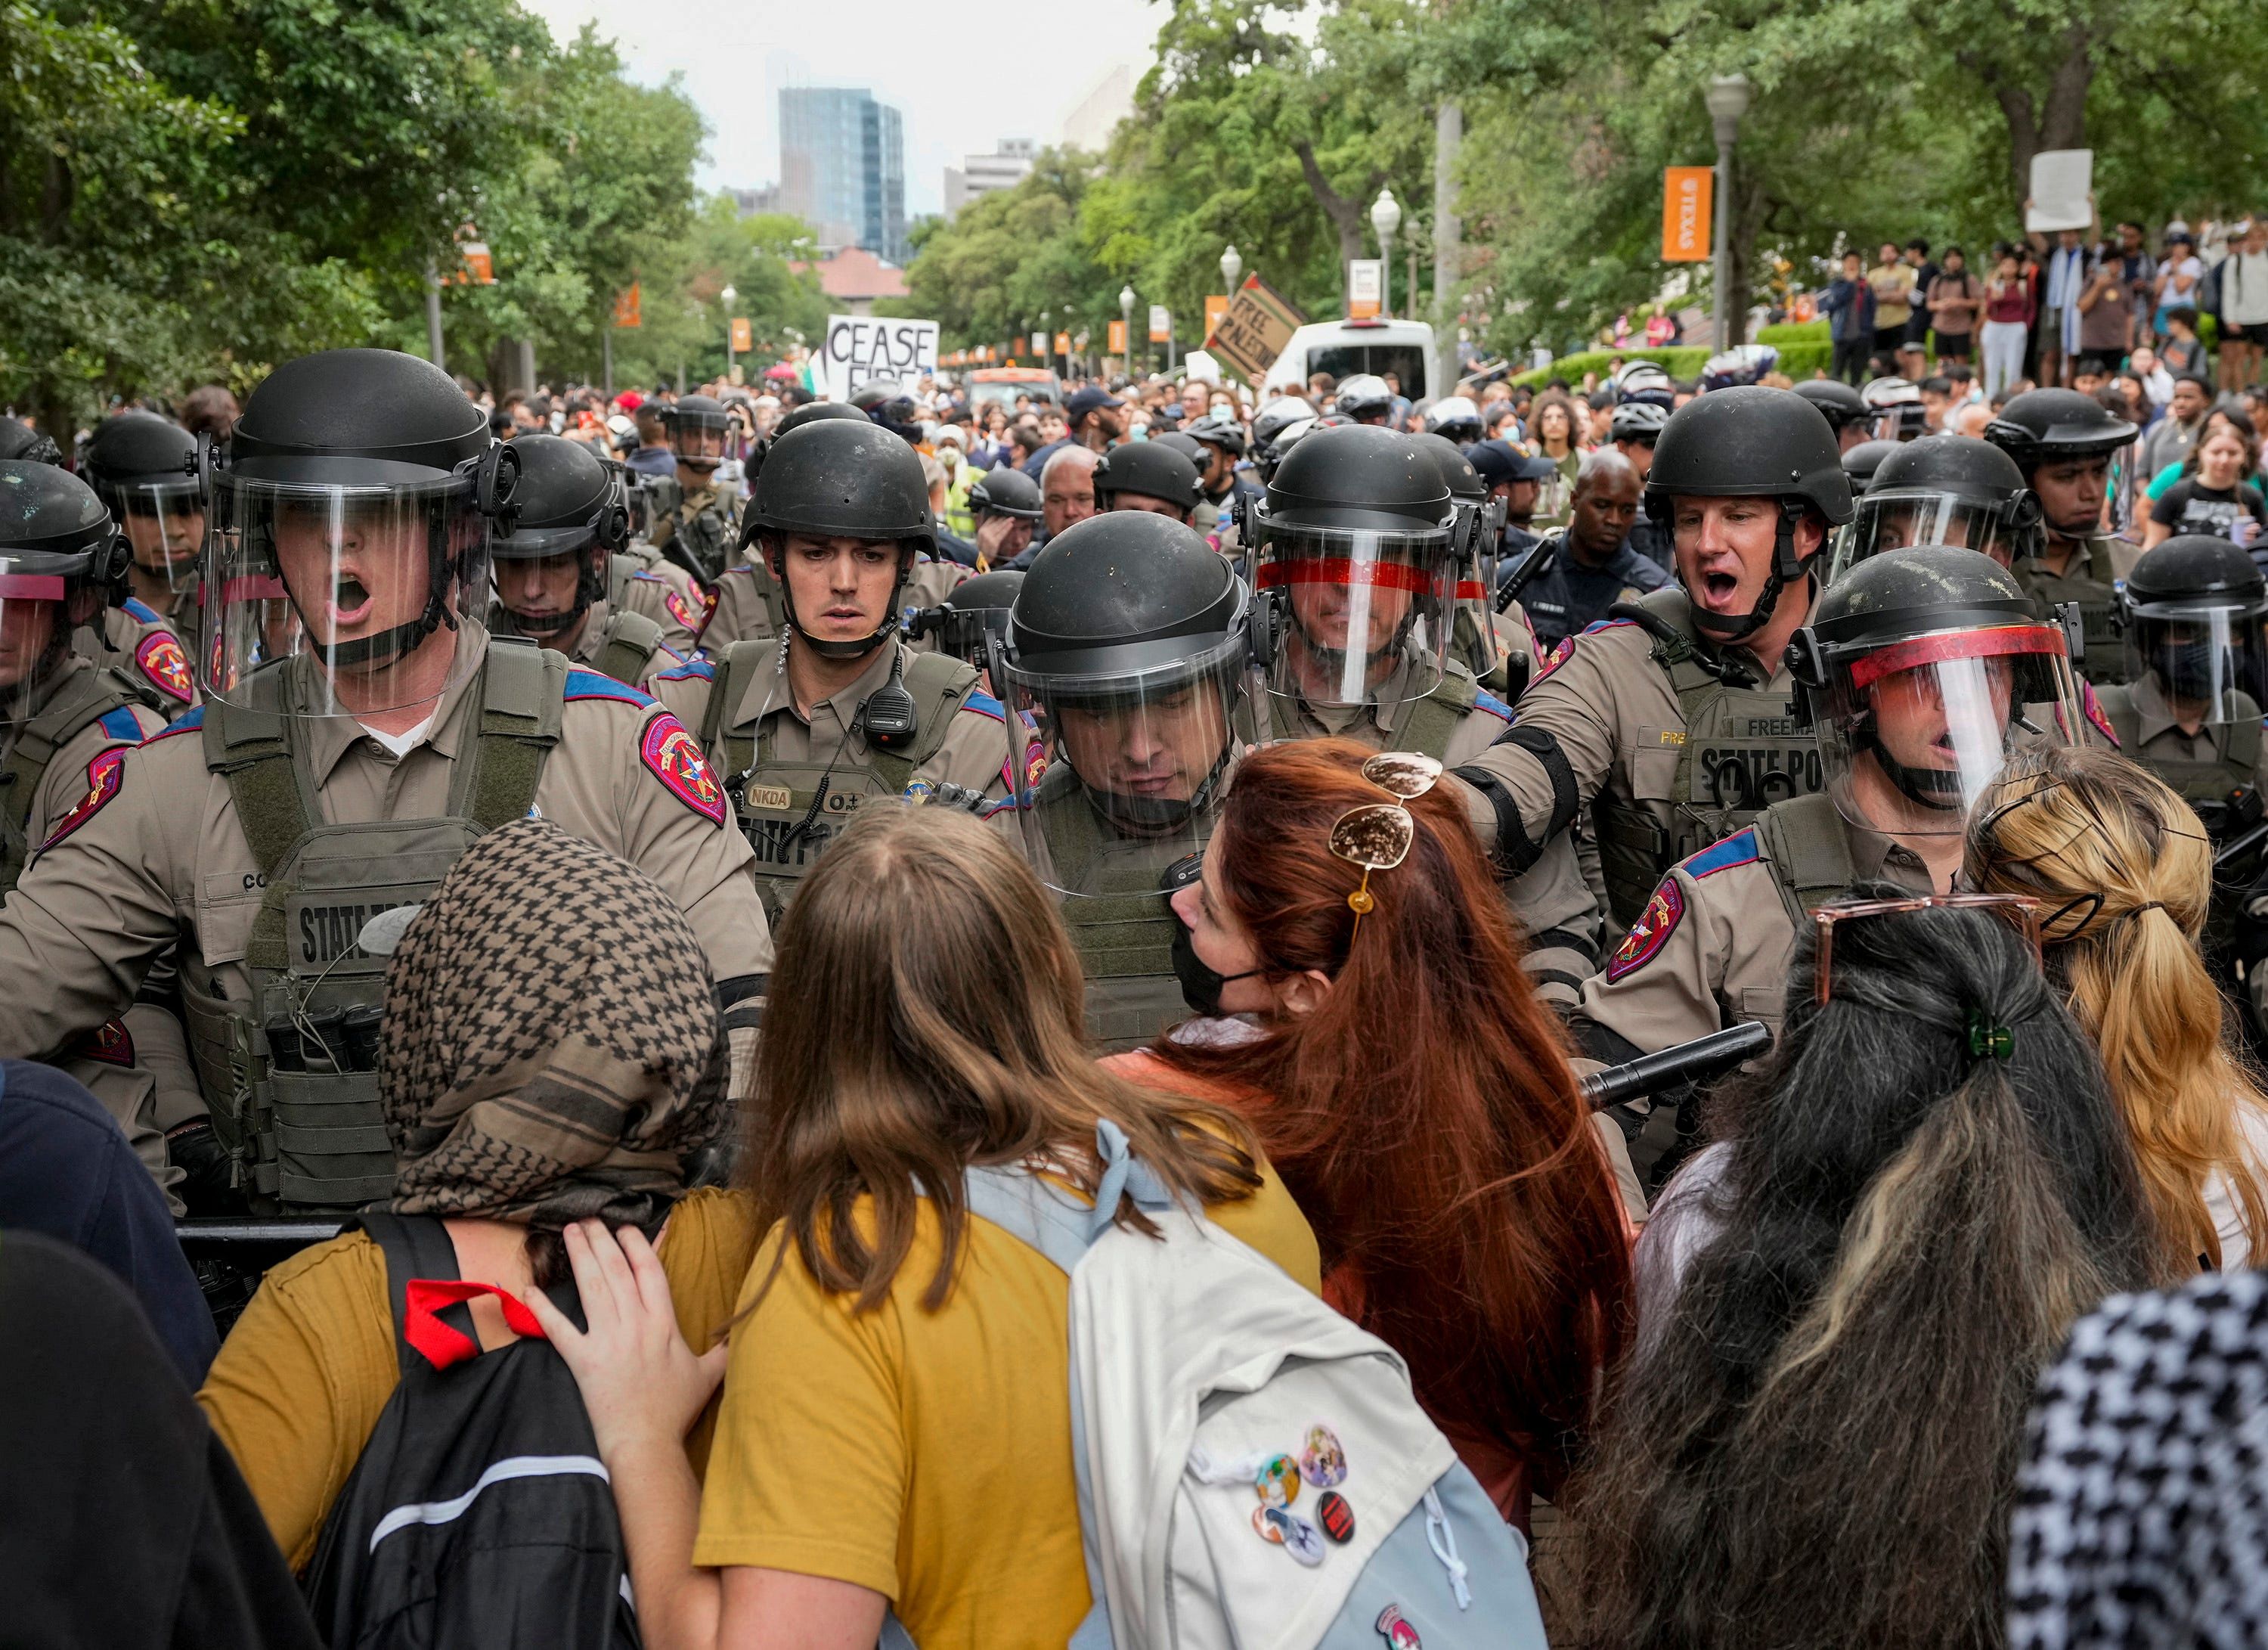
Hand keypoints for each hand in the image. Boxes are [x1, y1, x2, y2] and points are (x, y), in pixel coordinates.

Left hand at [524, 1220, 728, 1461]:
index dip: (637, 1245)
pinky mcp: (582, 1360)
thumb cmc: (675, 1410)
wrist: (646, 1443)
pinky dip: (543, 1309)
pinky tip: (529, 1289)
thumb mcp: (709, 1375)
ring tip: (569, 1232)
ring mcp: (607, 1340)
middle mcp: (635, 1324)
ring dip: (580, 1257)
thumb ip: (724, 1351)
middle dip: (602, 1241)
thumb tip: (742, 1336)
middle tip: (588, 1220)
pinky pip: (559, 1329)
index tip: (625, 1227)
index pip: (650, 1272)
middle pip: (617, 1271)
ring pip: (593, 1288)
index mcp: (664, 1323)